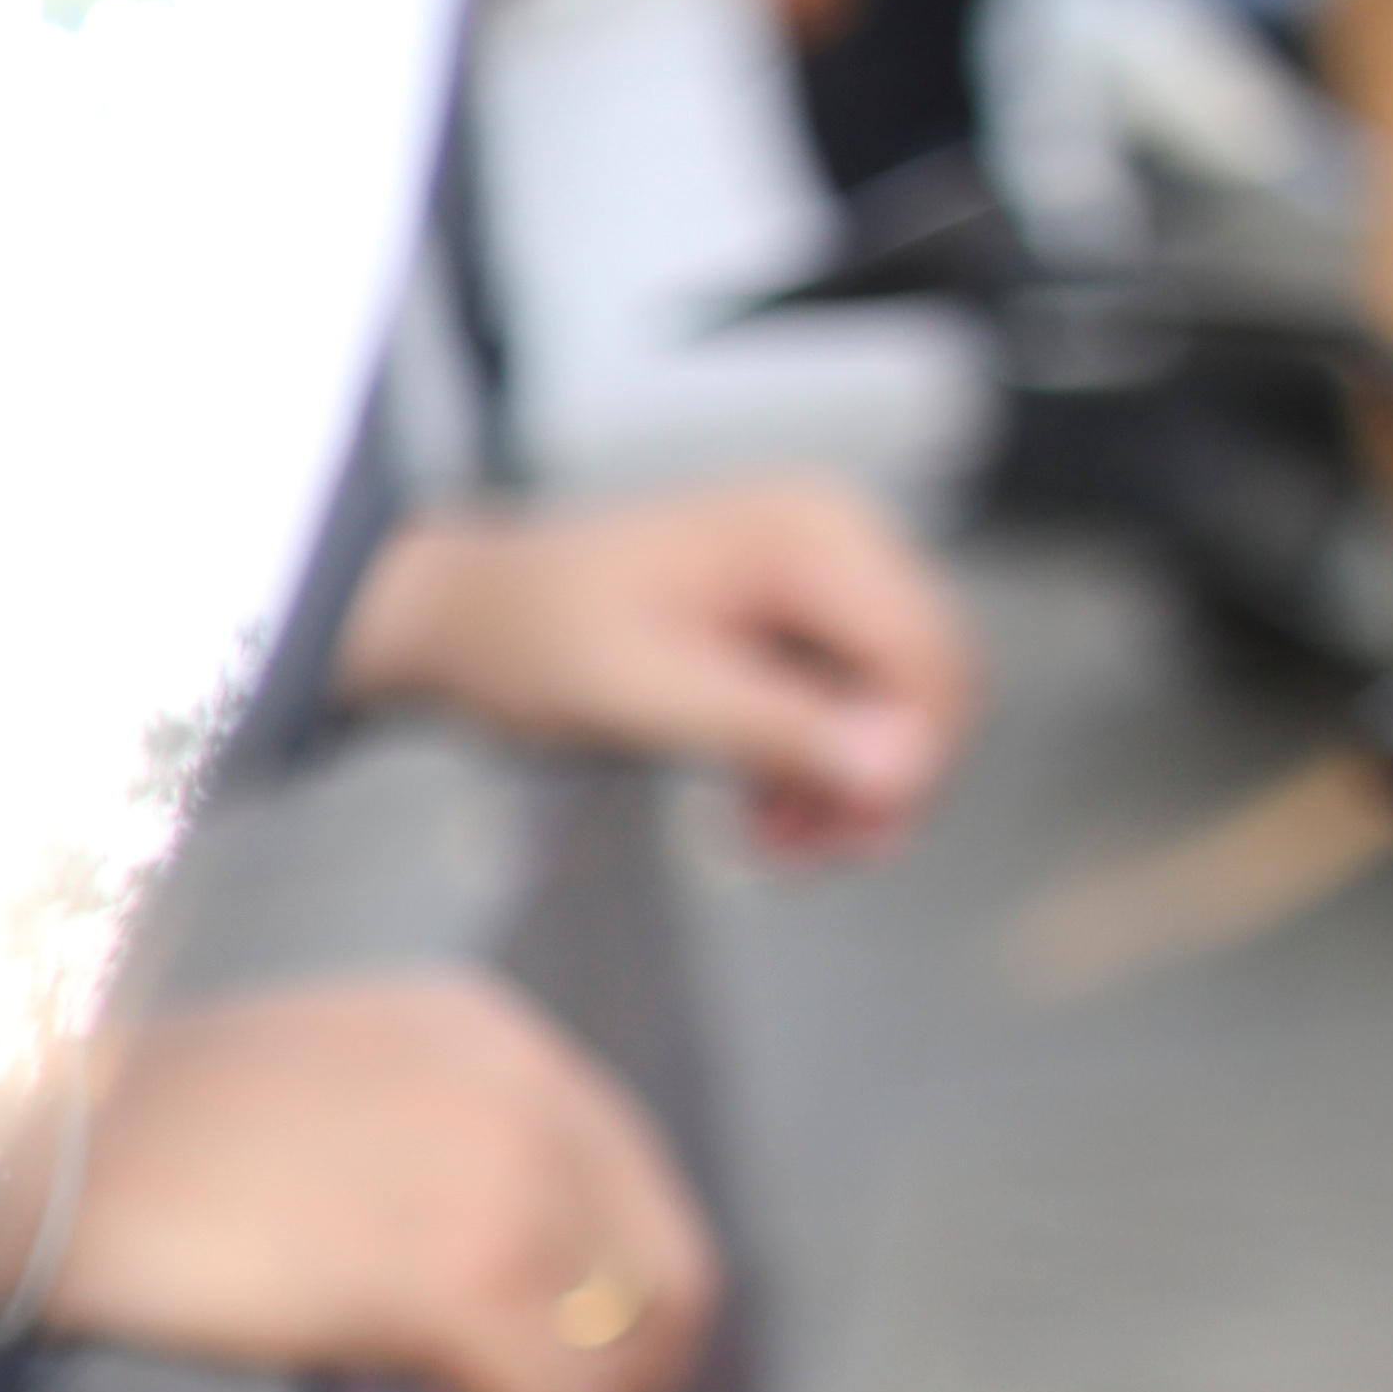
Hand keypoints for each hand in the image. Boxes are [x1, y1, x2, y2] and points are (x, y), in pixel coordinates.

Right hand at [29, 971, 722, 1391]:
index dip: (610, 1308)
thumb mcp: (313, 1105)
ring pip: (616, 1368)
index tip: (538, 1379)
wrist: (18, 1151)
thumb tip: (490, 1290)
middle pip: (663, 1279)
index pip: (628, 1187)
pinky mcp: (462, 1282)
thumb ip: (420, 1153)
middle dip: (614, 1389)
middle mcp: (526, 1090)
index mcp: (488, 1034)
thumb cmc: (119, 1149)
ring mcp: (505, 1182)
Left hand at [332, 471, 978, 859]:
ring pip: (890, 709)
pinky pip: (844, 714)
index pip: (925, 654)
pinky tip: (763, 821)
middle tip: (820, 859)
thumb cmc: (528, 633)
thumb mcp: (645, 692)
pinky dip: (813, 774)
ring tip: (777, 850)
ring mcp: (815, 582)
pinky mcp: (791, 628)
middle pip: (924, 683)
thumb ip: (774, 726)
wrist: (468, 619)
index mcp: (806, 533)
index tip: (862, 835)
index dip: (914, 756)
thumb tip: (893, 766)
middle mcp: (829, 542)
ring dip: (844, 790)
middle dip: (881, 780)